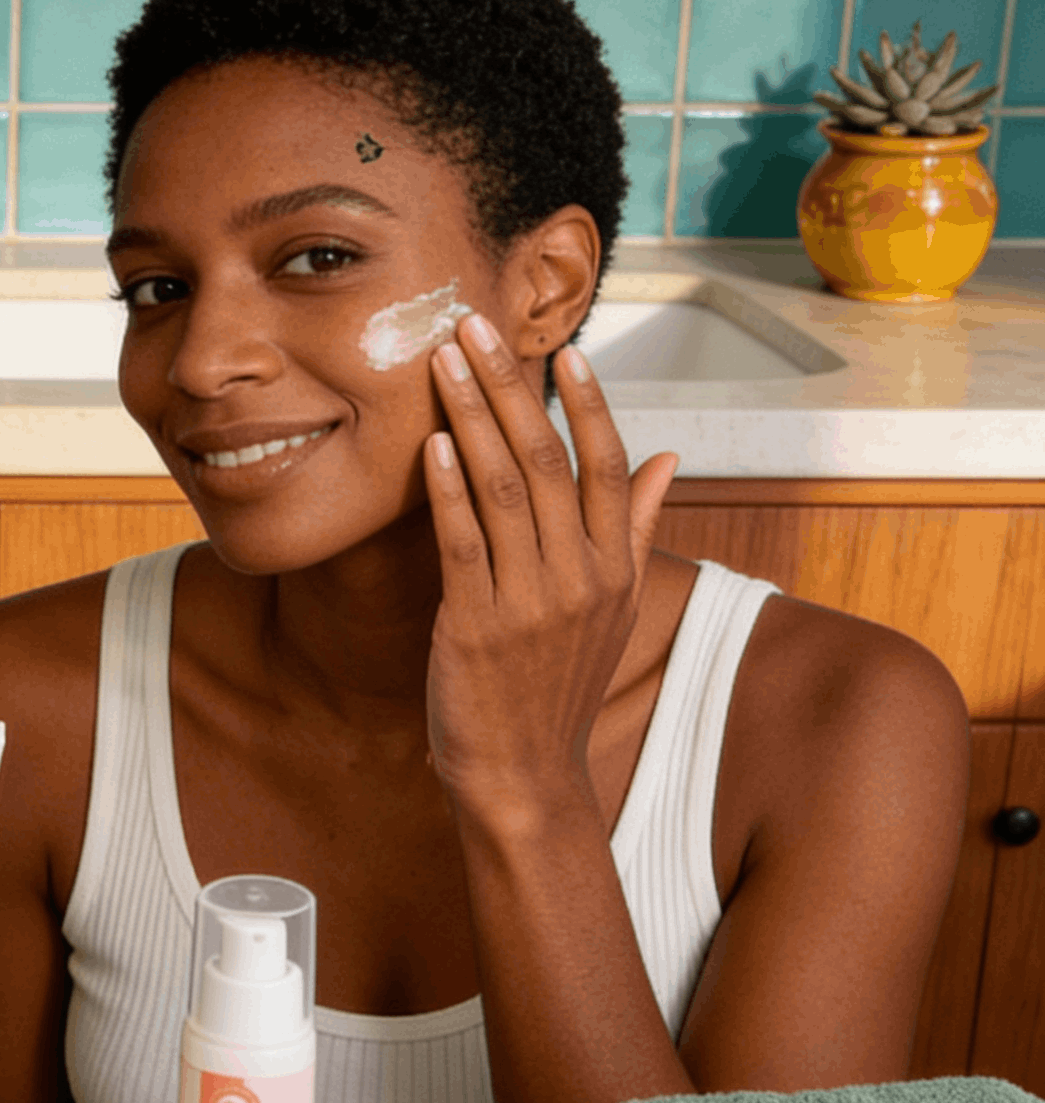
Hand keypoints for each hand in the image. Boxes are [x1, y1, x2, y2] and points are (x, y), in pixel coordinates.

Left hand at [420, 314, 677, 815]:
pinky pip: (462, 543)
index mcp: (615, 567)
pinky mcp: (476, 626)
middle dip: (511, 387)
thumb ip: (638, 527)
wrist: (524, 775)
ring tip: (444, 363)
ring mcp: (529, 602)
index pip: (611, 466)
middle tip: (476, 327)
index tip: (567, 347)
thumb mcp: (612, 607)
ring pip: (503, 489)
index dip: (590, 403)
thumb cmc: (556, 684)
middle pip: (548, 460)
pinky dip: (446, 489)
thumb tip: (670, 457)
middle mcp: (580, 578)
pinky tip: (431, 443)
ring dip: (470, 417)